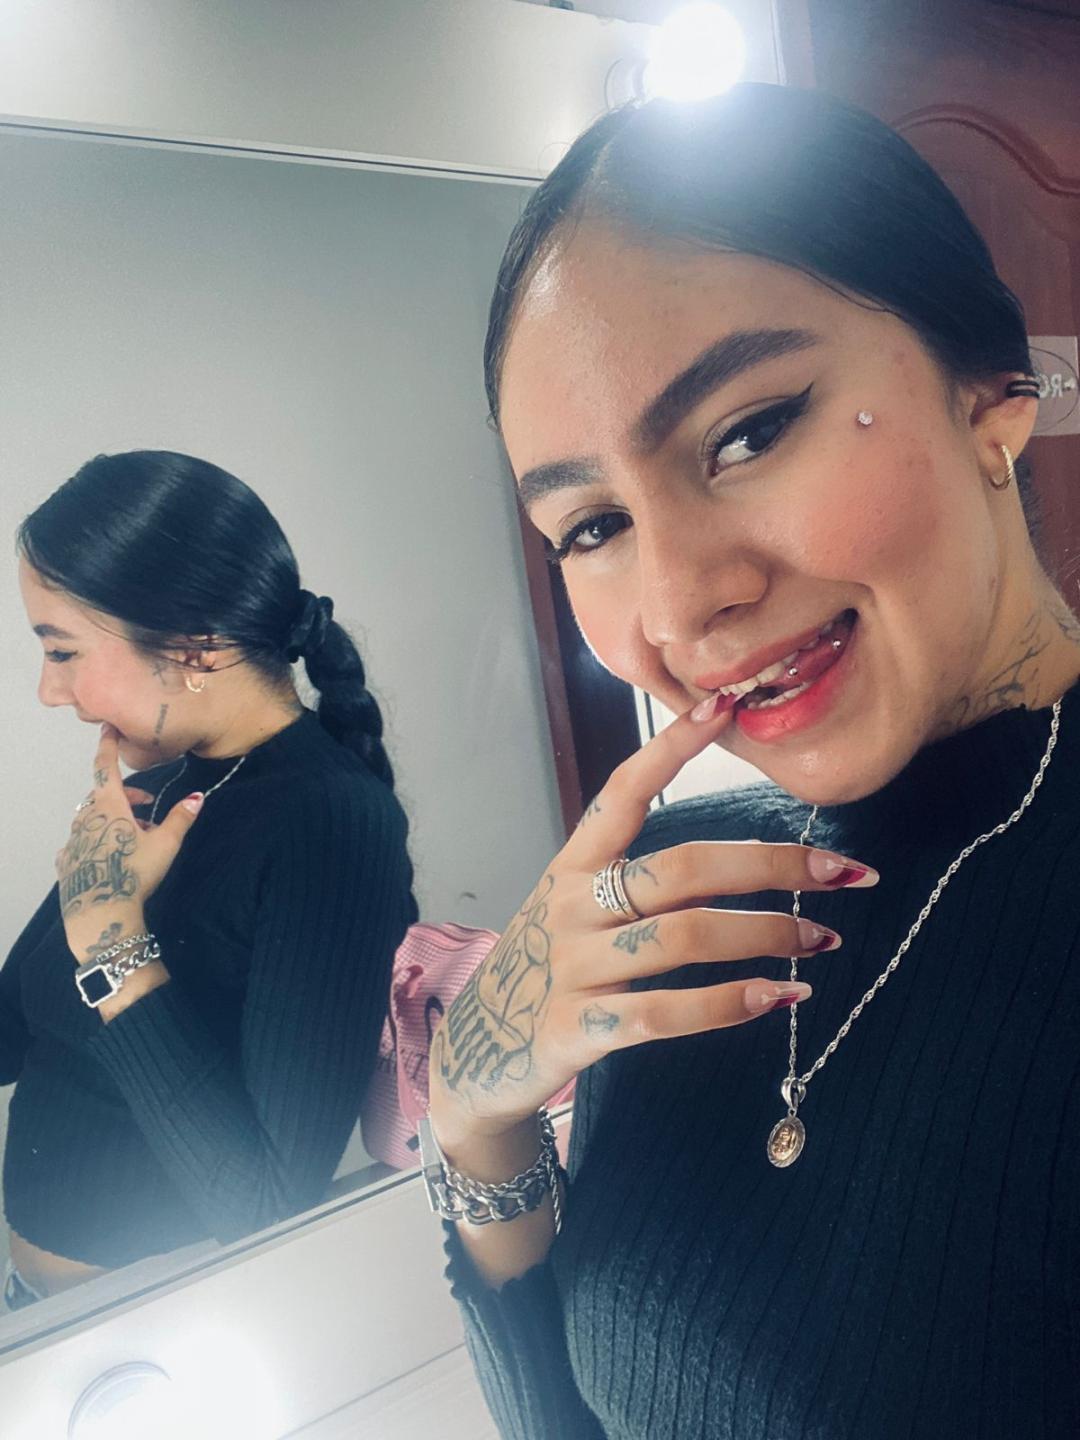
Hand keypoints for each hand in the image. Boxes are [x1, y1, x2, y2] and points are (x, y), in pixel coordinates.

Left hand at [57, 725, 203, 959]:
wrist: (100, 913)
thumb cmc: (134, 873)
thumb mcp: (166, 844)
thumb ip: (181, 818)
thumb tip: (199, 797)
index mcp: (109, 806)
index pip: (106, 767)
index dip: (108, 746)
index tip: (108, 730)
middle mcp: (86, 818)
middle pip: (104, 796)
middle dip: (126, 797)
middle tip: (147, 810)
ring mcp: (73, 840)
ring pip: (93, 819)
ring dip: (113, 821)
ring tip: (134, 839)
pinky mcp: (66, 861)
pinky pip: (81, 842)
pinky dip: (95, 841)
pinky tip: (107, 856)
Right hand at [429, 698, 877, 1147]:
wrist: (481, 1055)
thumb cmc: (549, 969)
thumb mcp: (575, 909)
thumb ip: (635, 880)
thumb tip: (739, 859)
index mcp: (573, 866)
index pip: (623, 792)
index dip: (671, 748)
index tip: (726, 706)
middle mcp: (572, 906)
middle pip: (682, 869)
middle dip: (770, 866)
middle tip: (842, 872)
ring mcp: (573, 967)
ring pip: (684, 936)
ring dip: (766, 935)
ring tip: (823, 941)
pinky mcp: (578, 1029)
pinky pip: (664, 1012)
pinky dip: (728, 1004)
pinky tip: (779, 997)